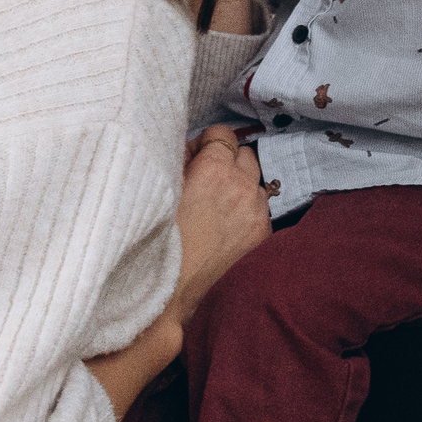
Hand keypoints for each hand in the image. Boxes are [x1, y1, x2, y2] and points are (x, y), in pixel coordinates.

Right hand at [170, 127, 268, 325]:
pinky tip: (226, 225)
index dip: (206, 143)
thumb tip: (192, 149)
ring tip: (218, 204)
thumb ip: (180, 159)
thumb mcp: (162, 187)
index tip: (195, 156)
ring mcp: (257, 211)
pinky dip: (247, 210)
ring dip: (241, 185)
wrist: (172, 288)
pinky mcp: (263, 234)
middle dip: (227, 160)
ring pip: (257, 182)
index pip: (223, 134)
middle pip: (246, 153)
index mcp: (215, 169)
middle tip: (206, 178)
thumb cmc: (158, 237)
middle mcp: (243, 186)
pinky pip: (261, 209)